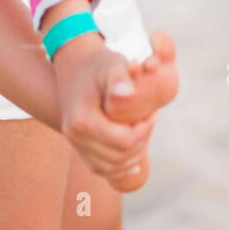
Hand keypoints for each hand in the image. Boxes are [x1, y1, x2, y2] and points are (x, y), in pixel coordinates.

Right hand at [52, 31, 156, 183]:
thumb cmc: (99, 62)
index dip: (144, 131)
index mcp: (83, 120)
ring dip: (132, 156)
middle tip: (151, 122)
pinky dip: (119, 166)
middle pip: (118, 158)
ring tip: (143, 132)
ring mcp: (74, 142)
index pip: (123, 141)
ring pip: (109, 168)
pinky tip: (135, 156)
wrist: (75, 61)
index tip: (154, 114)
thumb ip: (120, 78)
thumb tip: (128, 93)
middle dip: (141, 142)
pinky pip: (100, 167)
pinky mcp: (77, 145)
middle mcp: (74, 136)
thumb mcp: (112, 64)